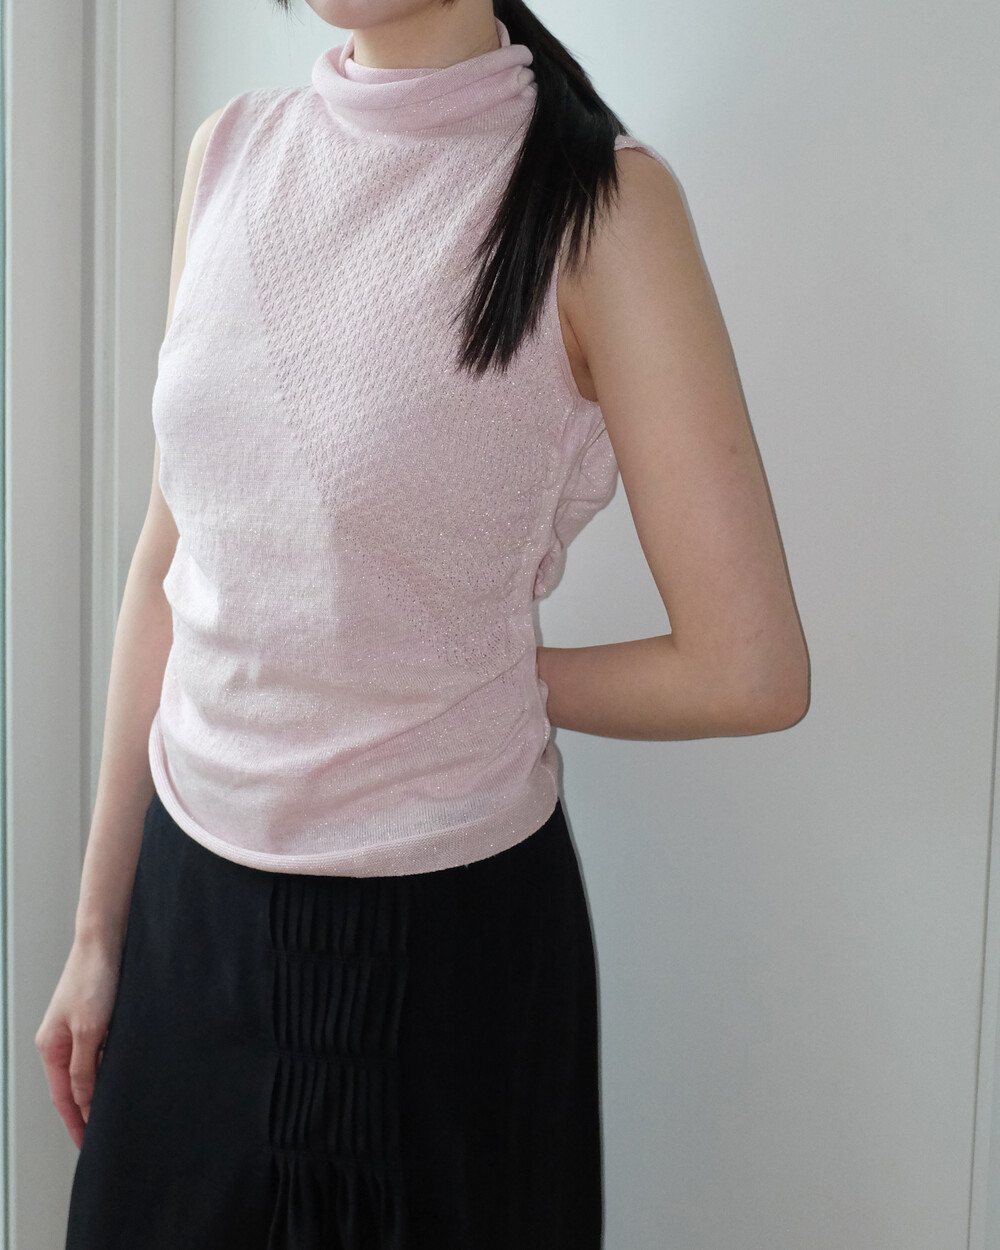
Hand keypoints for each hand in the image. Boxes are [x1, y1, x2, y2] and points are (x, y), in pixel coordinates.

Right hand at [34, 936, 123, 1148]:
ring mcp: (79, 1028)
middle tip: (105, 1134)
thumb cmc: (93, 978)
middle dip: (87, 1111)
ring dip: (101, 1088)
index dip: (76, 1122)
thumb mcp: (90, 1029)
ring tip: (117, 1111)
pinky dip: (110, 1066)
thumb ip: (85, 1068)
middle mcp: (62, 1040)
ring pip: (90, 1069)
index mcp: (51, 1047)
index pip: (63, 1097)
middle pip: (74, 1086)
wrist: (105, 940)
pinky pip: (101, 1051)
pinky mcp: (96, 1017)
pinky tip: (125, 1074)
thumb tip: (83, 1101)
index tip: (88, 1145)